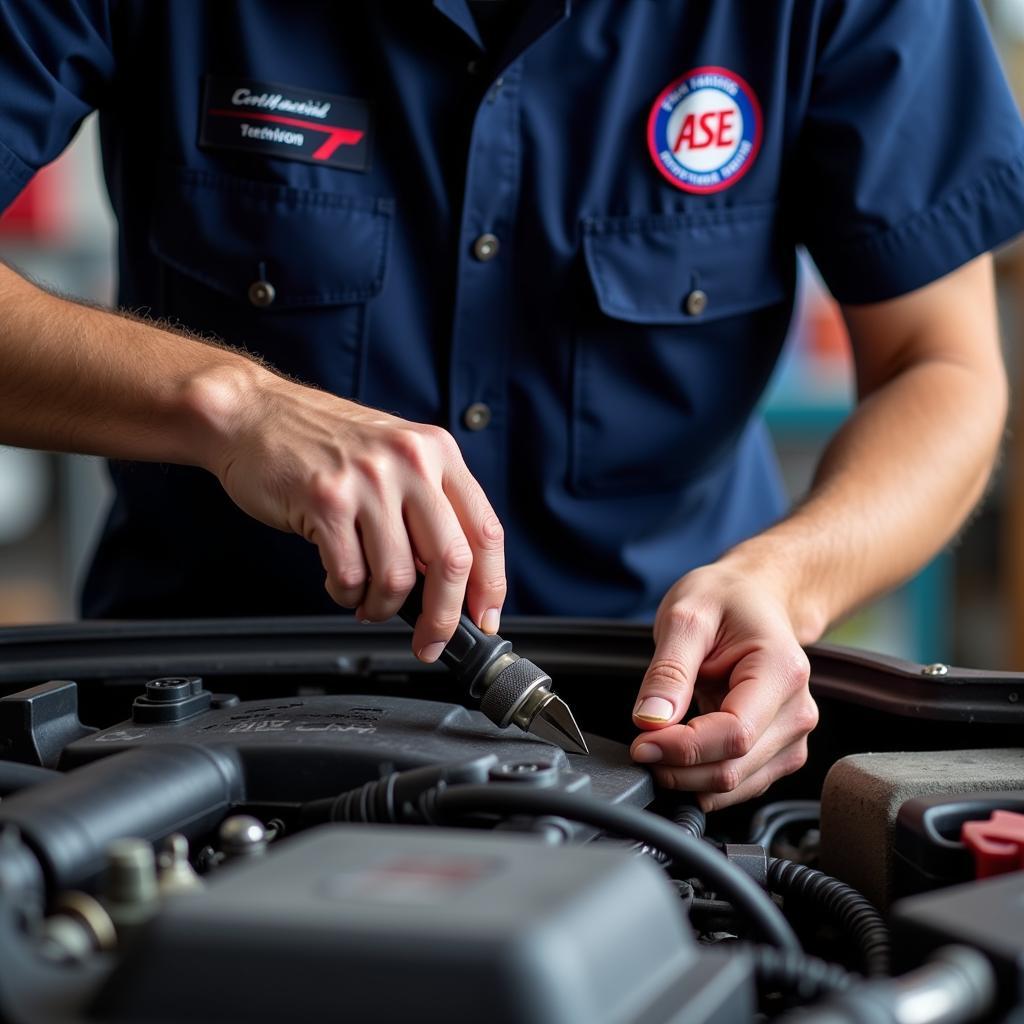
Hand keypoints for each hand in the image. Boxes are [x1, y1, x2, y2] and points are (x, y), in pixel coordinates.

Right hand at [198, 369, 505, 660]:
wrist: (253, 413)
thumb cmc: (322, 441)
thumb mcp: (394, 455)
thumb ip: (427, 506)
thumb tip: (452, 582)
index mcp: (437, 452)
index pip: (485, 530)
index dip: (490, 585)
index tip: (483, 619)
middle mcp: (410, 461)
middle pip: (451, 562)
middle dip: (443, 617)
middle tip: (430, 641)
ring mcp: (368, 480)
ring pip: (398, 577)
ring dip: (383, 607)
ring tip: (367, 601)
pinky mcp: (325, 501)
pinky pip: (349, 576)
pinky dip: (347, 595)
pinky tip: (340, 584)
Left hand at [628, 564, 817, 811]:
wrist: (756, 596)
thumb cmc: (726, 599)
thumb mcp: (685, 617)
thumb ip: (668, 671)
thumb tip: (650, 721)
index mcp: (781, 671)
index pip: (734, 735)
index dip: (683, 749)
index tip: (642, 744)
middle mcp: (797, 710)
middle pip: (735, 767)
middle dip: (679, 768)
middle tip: (640, 747)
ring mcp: (793, 734)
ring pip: (738, 784)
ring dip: (690, 779)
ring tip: (658, 747)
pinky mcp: (780, 750)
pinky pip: (741, 783)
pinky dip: (705, 779)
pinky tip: (682, 754)